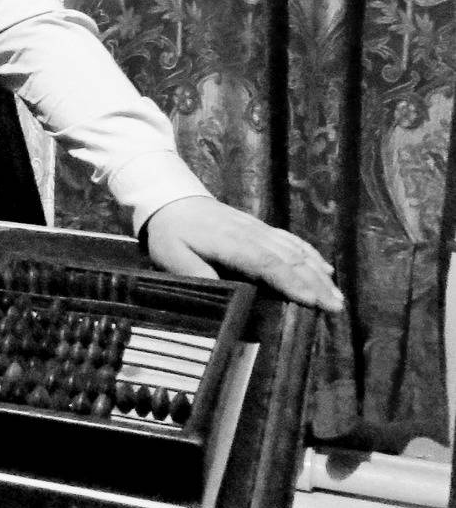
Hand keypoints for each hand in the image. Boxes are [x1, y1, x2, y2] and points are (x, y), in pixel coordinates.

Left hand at [142, 196, 343, 311]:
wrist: (170, 199)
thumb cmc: (171, 233)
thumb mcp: (172, 257)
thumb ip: (198, 276)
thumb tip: (225, 296)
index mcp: (229, 242)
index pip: (266, 262)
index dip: (291, 282)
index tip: (312, 301)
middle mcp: (250, 233)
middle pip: (288, 258)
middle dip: (314, 284)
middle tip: (336, 308)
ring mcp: (257, 228)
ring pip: (293, 250)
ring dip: (317, 273)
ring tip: (337, 297)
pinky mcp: (260, 227)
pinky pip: (290, 240)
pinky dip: (310, 254)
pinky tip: (324, 270)